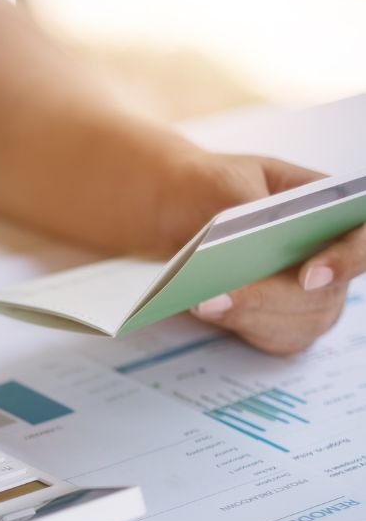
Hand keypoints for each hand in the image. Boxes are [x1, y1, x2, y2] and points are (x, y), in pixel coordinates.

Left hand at [162, 152, 363, 354]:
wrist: (174, 208)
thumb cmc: (211, 185)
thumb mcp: (228, 181)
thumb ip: (250, 205)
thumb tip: (261, 235)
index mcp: (330, 207)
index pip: (361, 239)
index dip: (345, 260)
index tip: (307, 277)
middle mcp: (329, 254)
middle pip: (325, 292)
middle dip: (268, 297)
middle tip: (217, 297)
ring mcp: (310, 293)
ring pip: (303, 321)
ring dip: (251, 316)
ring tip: (203, 304)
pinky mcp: (281, 321)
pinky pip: (279, 339)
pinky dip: (244, 328)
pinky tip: (210, 313)